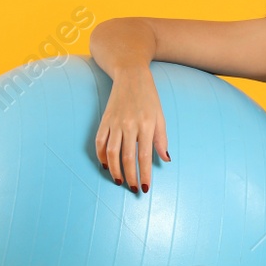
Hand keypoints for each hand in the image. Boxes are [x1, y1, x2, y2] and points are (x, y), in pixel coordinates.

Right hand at [94, 66, 170, 192]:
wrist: (130, 76)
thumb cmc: (149, 98)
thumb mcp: (160, 116)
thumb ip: (162, 139)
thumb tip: (165, 159)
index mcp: (147, 125)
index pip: (145, 156)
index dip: (145, 174)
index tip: (146, 188)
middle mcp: (129, 125)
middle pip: (127, 158)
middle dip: (130, 177)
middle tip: (133, 189)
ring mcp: (115, 123)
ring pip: (111, 152)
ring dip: (115, 170)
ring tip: (119, 181)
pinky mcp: (104, 120)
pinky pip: (99, 142)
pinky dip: (101, 156)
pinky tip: (106, 166)